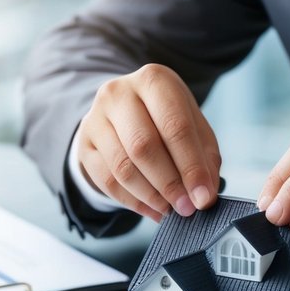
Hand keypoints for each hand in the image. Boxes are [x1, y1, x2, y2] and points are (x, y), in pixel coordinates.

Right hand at [76, 64, 221, 221]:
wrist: (125, 112)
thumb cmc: (167, 119)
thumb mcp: (194, 127)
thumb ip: (204, 158)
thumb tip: (205, 195)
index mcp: (154, 80)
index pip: (175, 126)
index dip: (191, 166)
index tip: (203, 197)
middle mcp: (119, 93)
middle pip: (144, 146)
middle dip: (169, 184)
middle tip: (186, 208)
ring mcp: (96, 117)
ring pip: (122, 167)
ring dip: (150, 196)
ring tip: (170, 210)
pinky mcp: (84, 144)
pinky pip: (106, 181)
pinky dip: (133, 201)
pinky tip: (152, 209)